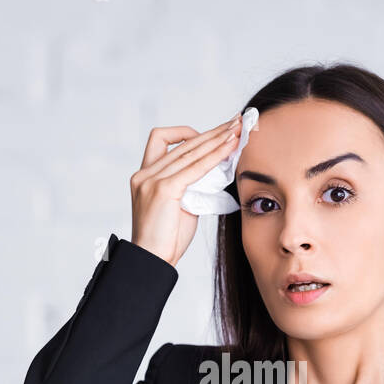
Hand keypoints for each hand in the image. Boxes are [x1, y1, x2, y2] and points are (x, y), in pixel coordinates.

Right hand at [129, 113, 242, 267]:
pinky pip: (195, 167)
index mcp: (144, 175)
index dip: (188, 133)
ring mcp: (151, 180)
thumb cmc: (167, 239)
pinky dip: (215, 156)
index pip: (163, 139)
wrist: (152, 261)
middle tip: (235, 122)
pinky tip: (230, 148)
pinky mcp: (163, 189)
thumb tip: (215, 171)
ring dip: (217, 139)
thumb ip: (192, 186)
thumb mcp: (180, 206)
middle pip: (182, 142)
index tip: (212, 134)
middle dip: (212, 131)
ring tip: (238, 130)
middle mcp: (144, 173)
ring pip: (190, 150)